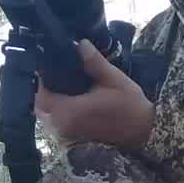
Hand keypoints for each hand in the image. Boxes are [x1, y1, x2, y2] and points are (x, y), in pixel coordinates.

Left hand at [34, 38, 155, 149]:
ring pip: (47, 115)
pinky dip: (58, 111)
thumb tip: (81, 43)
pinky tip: (71, 100)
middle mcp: (63, 126)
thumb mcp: (113, 79)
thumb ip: (94, 62)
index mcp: (69, 112)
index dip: (42, 79)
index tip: (51, 66)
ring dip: (52, 101)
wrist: (142, 132)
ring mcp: (67, 135)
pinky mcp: (72, 139)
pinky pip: (56, 123)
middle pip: (41, 105)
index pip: (41, 94)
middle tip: (58, 73)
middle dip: (46, 90)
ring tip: (64, 85)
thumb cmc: (130, 106)